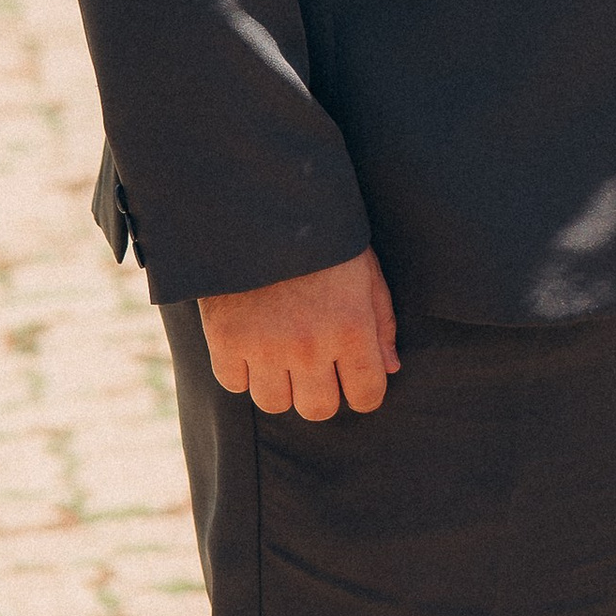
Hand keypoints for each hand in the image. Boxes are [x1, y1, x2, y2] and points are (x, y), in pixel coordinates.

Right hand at [198, 248, 399, 419]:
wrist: (260, 205)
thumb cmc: (323, 237)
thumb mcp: (366, 271)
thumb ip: (382, 323)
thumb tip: (390, 368)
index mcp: (351, 328)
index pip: (366, 396)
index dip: (364, 394)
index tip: (355, 383)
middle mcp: (309, 345)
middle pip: (318, 410)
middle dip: (322, 395)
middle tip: (317, 371)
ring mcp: (264, 345)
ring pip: (274, 403)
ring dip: (280, 386)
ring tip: (281, 357)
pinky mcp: (225, 339)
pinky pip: (234, 384)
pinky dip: (241, 372)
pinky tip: (250, 347)